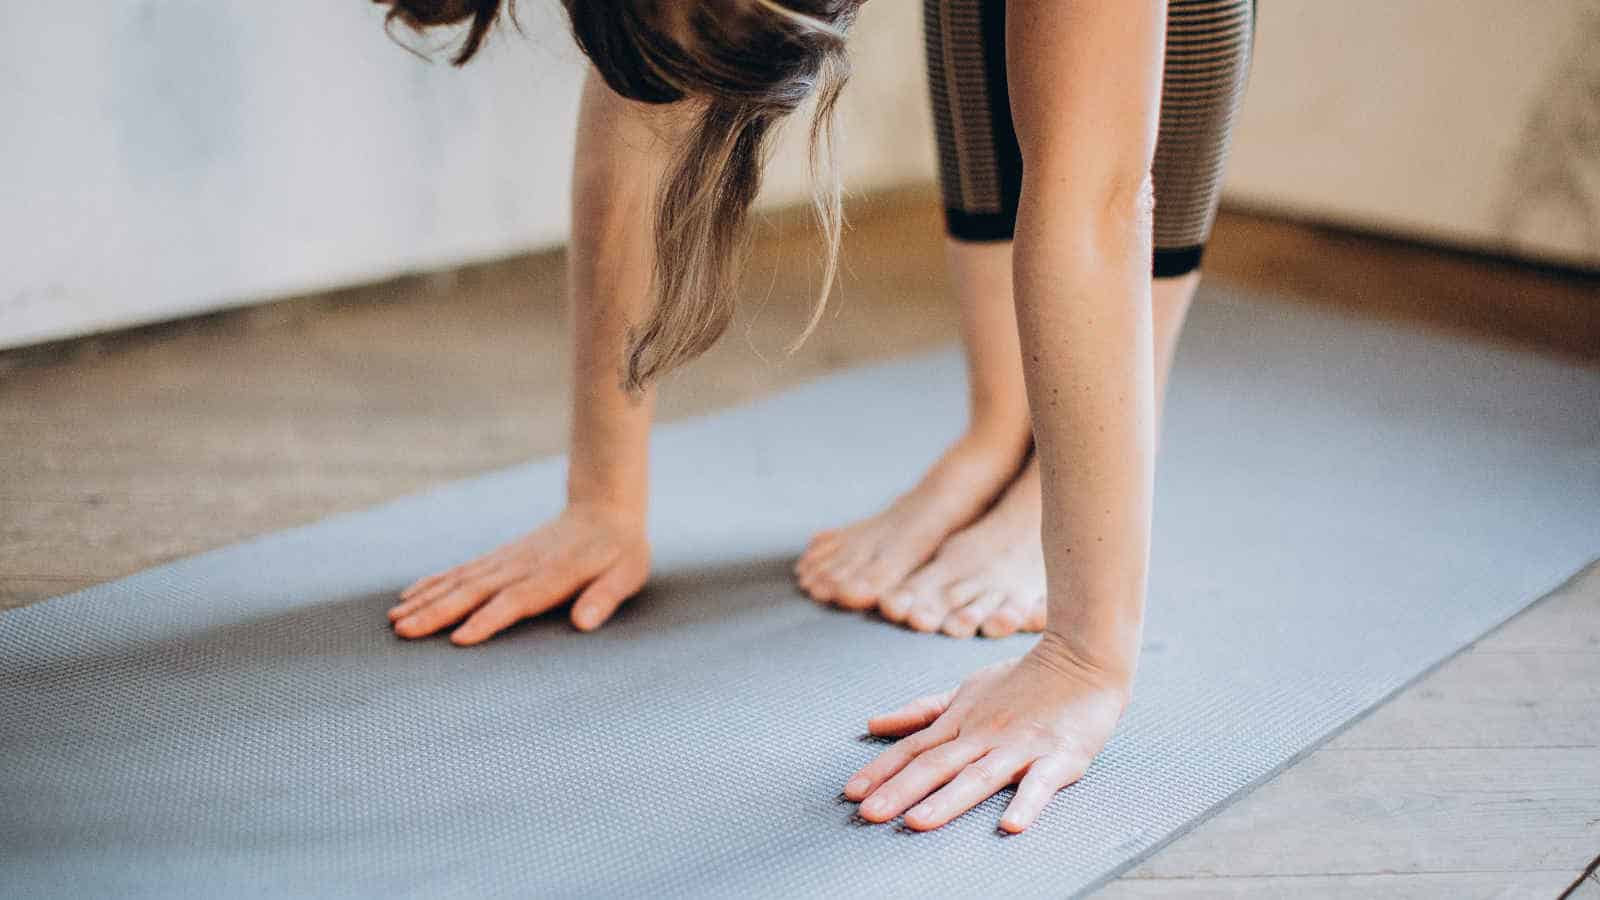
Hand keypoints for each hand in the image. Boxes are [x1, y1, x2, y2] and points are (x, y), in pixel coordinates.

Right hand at [387, 502, 649, 643]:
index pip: (515, 600)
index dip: (487, 619)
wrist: (604, 511)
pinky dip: (432, 582)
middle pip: (474, 591)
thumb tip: (584, 623)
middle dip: (438, 612)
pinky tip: (408, 595)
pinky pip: (460, 571)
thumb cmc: (619, 552)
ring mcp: (506, 560)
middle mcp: (521, 566)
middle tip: (404, 632)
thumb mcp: (626, 575)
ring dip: (427, 600)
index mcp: (553, 575)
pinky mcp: (499, 557)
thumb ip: (604, 598)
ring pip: (460, 580)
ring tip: (395, 619)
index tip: (458, 639)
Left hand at [842, 632, 1129, 832]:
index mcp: (962, 722)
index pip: (914, 749)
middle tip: (869, 815)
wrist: (1083, 657)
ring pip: (979, 776)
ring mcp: (1021, 747)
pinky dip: (1027, 803)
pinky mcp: (1060, 757)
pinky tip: (1010, 825)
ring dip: (948, 800)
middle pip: (937, 766)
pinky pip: (1041, 783)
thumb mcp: (966, 689)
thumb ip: (922, 710)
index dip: (881, 770)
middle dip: (900, 791)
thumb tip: (873, 724)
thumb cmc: (1023, 678)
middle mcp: (984, 736)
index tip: (851, 792)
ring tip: (919, 823)